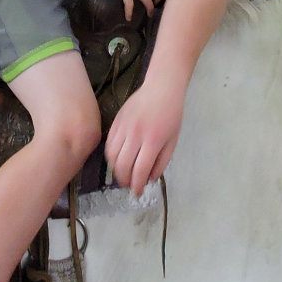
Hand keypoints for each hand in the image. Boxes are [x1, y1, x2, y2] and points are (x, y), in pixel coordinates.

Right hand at [106, 78, 186, 195]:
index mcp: (153, 141)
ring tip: (122, 175)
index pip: (140, 170)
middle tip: (128, 186)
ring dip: (115, 170)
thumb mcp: (172, 141)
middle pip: (123, 166)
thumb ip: (162, 162)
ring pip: (112, 156)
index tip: (137, 193)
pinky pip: (108, 144)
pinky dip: (110, 157)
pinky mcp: (115, 121)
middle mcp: (136, 135)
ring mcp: (123, 127)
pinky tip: (117, 161)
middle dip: (125, 181)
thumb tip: (149, 179)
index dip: (137, 185)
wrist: (161, 89)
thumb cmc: (172, 115)